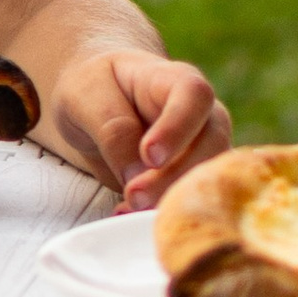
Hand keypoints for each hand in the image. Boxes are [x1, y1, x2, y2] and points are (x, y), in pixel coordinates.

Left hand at [47, 49, 228, 205]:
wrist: (92, 105)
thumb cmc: (93, 90)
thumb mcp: (87, 96)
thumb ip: (112, 129)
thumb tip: (136, 175)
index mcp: (175, 81)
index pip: (194, 96)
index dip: (178, 128)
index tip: (149, 156)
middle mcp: (200, 115)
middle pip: (210, 144)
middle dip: (173, 176)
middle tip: (134, 196)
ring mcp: (201, 148)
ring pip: (208, 177)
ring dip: (170, 199)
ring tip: (128, 209)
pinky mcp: (190, 178)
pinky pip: (190, 198)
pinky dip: (160, 211)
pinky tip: (127, 215)